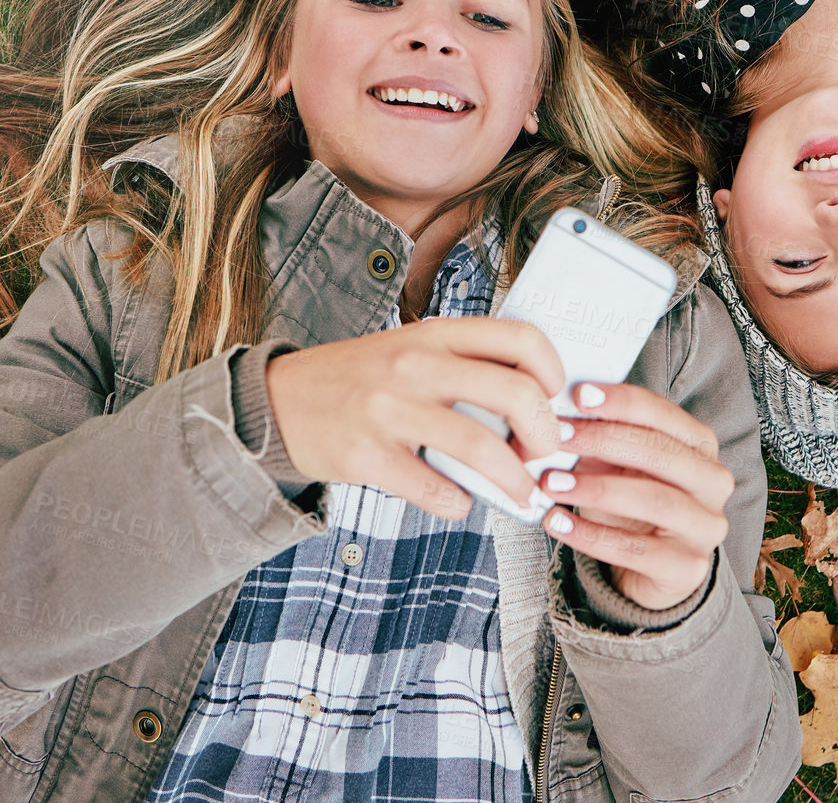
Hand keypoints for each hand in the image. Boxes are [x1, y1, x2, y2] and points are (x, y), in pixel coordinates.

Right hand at [265, 318, 565, 519]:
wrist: (278, 403)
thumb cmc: (359, 379)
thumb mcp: (411, 348)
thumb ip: (464, 364)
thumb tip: (534, 399)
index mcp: (435, 334)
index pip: (520, 337)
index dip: (554, 371)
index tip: (558, 398)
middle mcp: (415, 364)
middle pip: (514, 393)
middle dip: (547, 434)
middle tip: (548, 454)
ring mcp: (389, 409)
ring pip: (480, 447)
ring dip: (514, 480)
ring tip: (520, 492)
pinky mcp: (366, 454)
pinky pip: (433, 488)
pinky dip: (457, 503)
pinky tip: (458, 501)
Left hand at [538, 382, 732, 610]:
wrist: (648, 569)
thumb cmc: (632, 505)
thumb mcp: (618, 467)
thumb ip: (601, 441)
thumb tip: (562, 419)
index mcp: (700, 446)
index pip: (664, 415)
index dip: (623, 403)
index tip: (580, 395)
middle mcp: (712, 483)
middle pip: (662, 453)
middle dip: (605, 441)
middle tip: (558, 437)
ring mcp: (706, 527)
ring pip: (654, 501)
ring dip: (597, 489)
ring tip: (551, 483)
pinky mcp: (687, 569)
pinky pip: (636, 550)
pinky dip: (591, 535)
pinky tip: (557, 522)